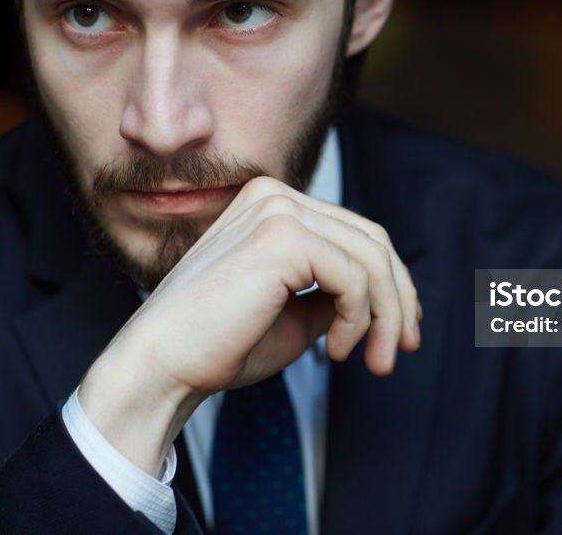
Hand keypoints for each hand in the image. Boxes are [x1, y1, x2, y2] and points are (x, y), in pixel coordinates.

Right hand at [78, 176, 420, 473]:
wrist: (162, 365)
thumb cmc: (220, 346)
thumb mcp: (294, 314)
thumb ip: (333, 294)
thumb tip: (384, 297)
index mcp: (272, 206)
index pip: (355, 234)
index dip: (391, 283)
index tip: (398, 333)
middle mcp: (276, 197)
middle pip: (372, 241)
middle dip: (398, 300)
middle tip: (399, 351)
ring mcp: (278, 211)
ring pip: (372, 259)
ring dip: (385, 317)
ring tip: (373, 362)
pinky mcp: (283, 237)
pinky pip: (354, 277)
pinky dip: (359, 319)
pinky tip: (335, 352)